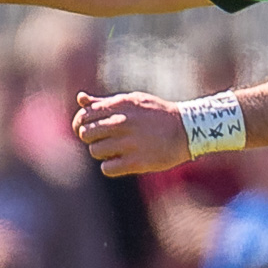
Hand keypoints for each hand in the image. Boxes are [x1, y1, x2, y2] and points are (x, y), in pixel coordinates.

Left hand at [72, 89, 188, 176]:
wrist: (187, 130)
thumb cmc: (157, 114)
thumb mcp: (133, 101)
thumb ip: (105, 102)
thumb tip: (80, 99)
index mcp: (121, 105)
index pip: (85, 115)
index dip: (80, 123)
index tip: (85, 128)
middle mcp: (123, 123)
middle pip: (86, 134)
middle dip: (89, 138)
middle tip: (100, 140)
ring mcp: (130, 143)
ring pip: (95, 151)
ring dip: (101, 152)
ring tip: (114, 150)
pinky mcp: (137, 162)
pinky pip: (107, 168)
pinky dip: (110, 167)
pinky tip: (120, 161)